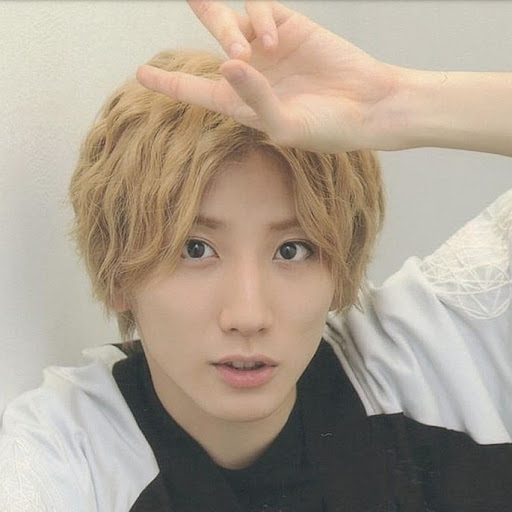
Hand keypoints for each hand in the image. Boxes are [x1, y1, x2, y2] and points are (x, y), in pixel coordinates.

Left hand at [136, 0, 402, 152]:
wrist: (368, 105)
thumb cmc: (327, 128)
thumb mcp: (286, 126)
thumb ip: (254, 101)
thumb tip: (226, 66)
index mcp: (242, 104)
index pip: (197, 91)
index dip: (169, 83)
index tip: (141, 75)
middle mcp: (250, 73)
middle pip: (213, 39)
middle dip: (205, 17)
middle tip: (209, 19)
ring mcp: (269, 48)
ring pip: (232, 19)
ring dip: (229, 27)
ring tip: (251, 52)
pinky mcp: (290, 26)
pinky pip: (260, 8)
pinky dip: (259, 18)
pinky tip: (274, 39)